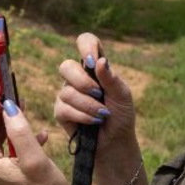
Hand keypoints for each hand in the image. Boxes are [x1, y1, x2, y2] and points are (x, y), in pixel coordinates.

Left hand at [0, 84, 69, 184]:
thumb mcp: (34, 157)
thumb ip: (20, 129)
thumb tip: (7, 105)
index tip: (4, 85)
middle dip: (0, 110)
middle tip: (15, 92)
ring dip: (9, 122)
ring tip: (25, 107)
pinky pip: (3, 149)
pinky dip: (16, 138)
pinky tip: (38, 135)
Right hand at [52, 33, 140, 171]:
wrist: (115, 142)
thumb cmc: (121, 116)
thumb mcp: (122, 96)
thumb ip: (111, 78)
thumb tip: (100, 61)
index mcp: (95, 67)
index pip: (85, 42)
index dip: (86, 46)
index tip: (92, 62)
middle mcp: (78, 78)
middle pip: (66, 66)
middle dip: (83, 82)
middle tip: (99, 93)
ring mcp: (67, 94)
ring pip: (67, 91)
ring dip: (88, 105)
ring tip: (103, 115)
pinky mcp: (61, 112)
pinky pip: (64, 108)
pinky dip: (82, 115)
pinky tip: (94, 122)